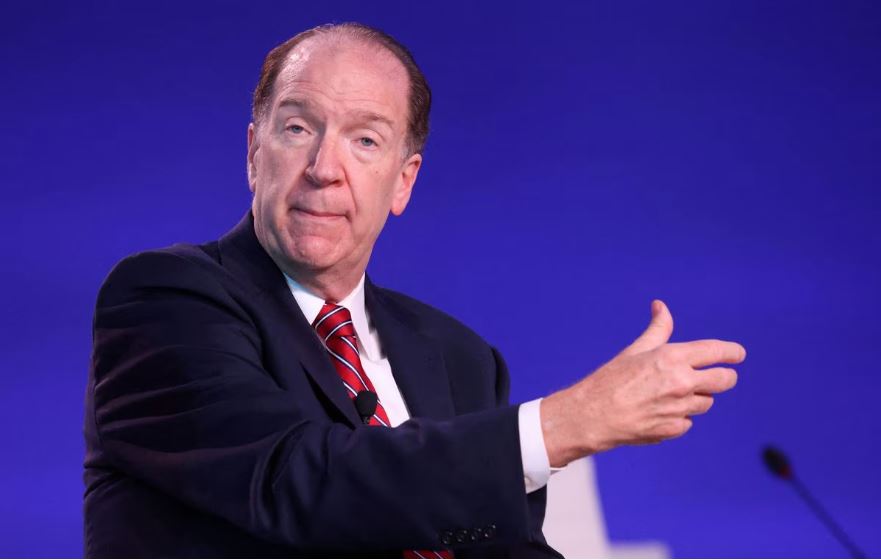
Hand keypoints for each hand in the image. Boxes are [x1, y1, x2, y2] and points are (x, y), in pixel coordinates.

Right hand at [540, 300, 745, 467]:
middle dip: (724, 376)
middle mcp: (681, 382)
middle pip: (725, 380)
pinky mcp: (674, 429)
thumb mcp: (635, 350)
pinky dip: (679, 415)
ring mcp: (679, 408)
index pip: (717, 352)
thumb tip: (661, 306)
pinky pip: (688, 421)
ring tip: (670, 394)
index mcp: (672, 357)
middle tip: (718, 376)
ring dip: (697, 397)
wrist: (592, 416)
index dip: (732, 352)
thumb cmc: (610, 379)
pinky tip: (658, 411)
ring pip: (706, 402)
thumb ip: (657, 329)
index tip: (738, 354)